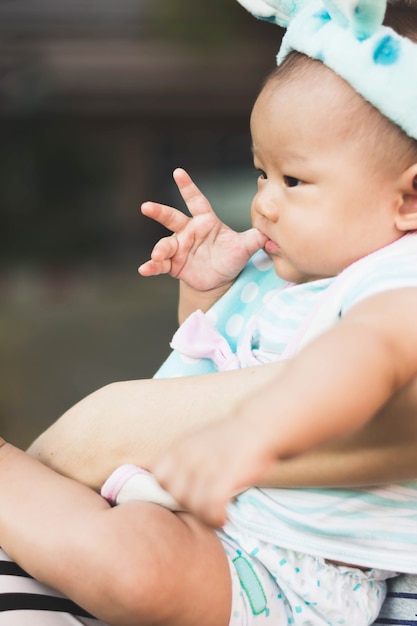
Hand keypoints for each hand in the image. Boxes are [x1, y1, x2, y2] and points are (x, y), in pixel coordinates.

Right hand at [139, 168, 266, 291]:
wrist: (219, 279)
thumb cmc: (231, 257)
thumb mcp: (246, 247)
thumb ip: (257, 236)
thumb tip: (275, 228)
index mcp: (205, 221)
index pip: (196, 200)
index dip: (187, 187)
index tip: (178, 173)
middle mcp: (189, 231)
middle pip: (172, 217)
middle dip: (159, 211)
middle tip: (146, 207)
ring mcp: (179, 247)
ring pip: (165, 244)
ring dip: (159, 249)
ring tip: (158, 255)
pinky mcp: (173, 264)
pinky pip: (160, 264)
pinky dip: (151, 266)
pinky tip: (144, 269)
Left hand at [152, 414, 274, 527]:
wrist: (257, 427)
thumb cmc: (229, 440)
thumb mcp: (196, 444)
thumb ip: (182, 462)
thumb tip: (169, 488)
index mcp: (179, 447)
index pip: (157, 476)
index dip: (167, 489)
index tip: (183, 495)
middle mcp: (189, 455)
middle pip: (174, 494)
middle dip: (187, 505)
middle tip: (203, 508)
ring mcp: (207, 465)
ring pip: (193, 503)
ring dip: (204, 516)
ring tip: (214, 516)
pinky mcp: (226, 475)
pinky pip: (212, 506)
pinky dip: (215, 517)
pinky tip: (223, 518)